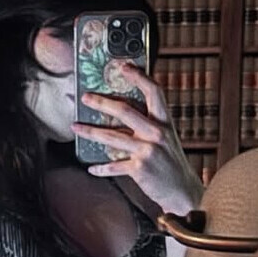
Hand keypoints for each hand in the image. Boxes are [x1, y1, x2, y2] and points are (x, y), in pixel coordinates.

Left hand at [71, 64, 202, 215]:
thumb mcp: (165, 138)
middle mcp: (157, 133)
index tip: (123, 66)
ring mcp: (148, 151)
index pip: (154, 92)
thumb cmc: (169, 161)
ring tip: (75, 127)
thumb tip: (118, 110)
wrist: (182, 191)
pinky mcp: (140, 169)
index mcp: (164, 122)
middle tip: (85, 97)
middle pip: (126, 111)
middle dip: (102, 102)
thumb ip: (147, 124)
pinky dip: (101, 168)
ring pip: (113, 137)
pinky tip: (91, 167)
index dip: (139, 76)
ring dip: (90, 132)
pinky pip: (114, 166)